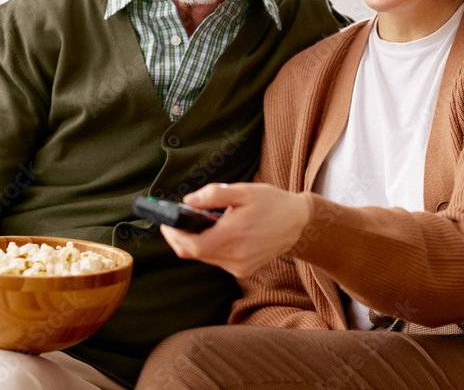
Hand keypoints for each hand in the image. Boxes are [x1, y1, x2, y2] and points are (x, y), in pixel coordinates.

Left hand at [160, 183, 310, 277]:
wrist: (298, 223)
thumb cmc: (271, 203)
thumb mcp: (244, 191)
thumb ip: (214, 195)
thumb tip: (188, 202)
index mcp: (235, 234)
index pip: (193, 245)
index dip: (174, 236)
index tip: (166, 223)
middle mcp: (237, 256)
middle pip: (194, 254)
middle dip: (180, 238)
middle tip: (175, 223)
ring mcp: (240, 267)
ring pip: (205, 258)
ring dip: (196, 243)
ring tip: (198, 224)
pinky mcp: (243, 271)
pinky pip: (217, 261)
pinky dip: (210, 248)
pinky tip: (217, 234)